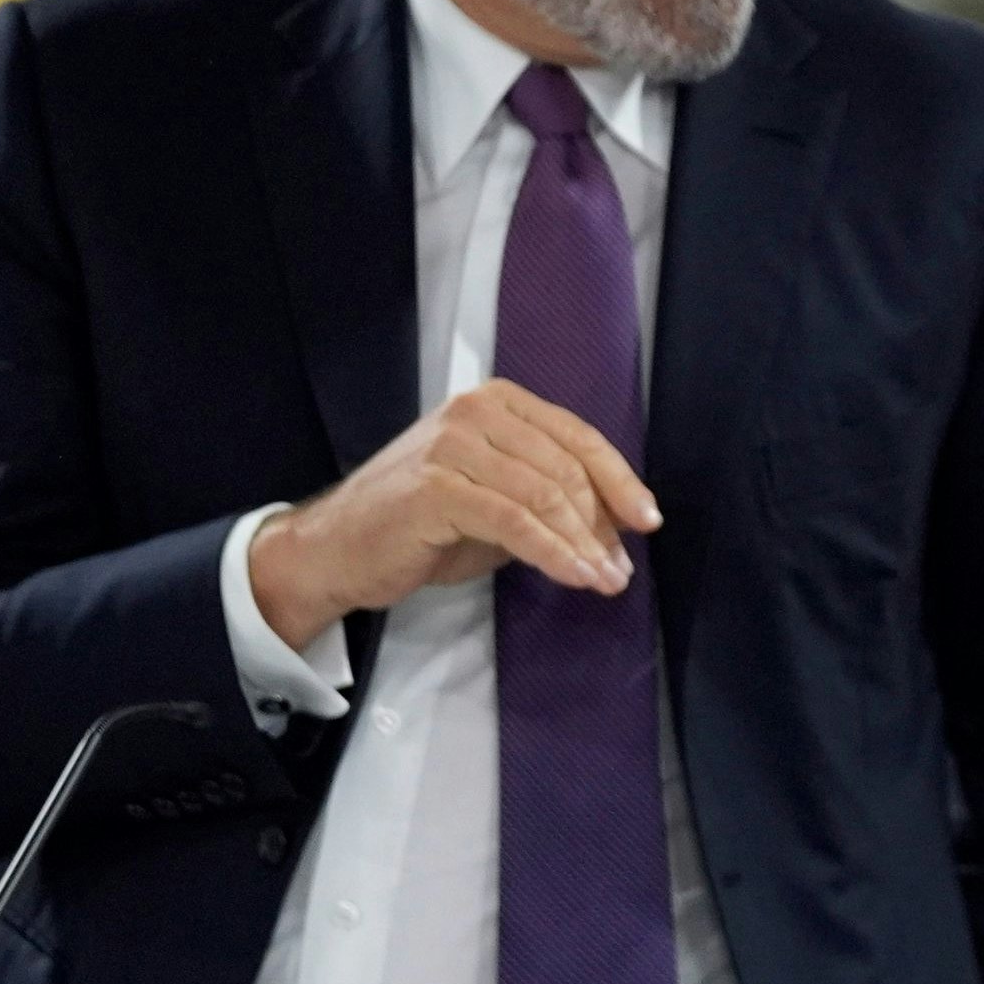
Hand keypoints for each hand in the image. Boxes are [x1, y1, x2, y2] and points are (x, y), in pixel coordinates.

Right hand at [248, 378, 662, 647]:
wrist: (337, 549)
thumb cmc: (420, 528)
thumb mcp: (497, 502)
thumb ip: (549, 499)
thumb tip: (615, 525)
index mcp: (495, 403)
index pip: (576, 437)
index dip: (619, 481)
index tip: (646, 521)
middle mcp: (474, 412)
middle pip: (565, 468)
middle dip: (602, 524)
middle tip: (619, 568)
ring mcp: (451, 446)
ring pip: (545, 496)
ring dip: (584, 545)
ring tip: (605, 580)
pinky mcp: (435, 488)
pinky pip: (514, 522)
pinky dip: (553, 552)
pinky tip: (575, 576)